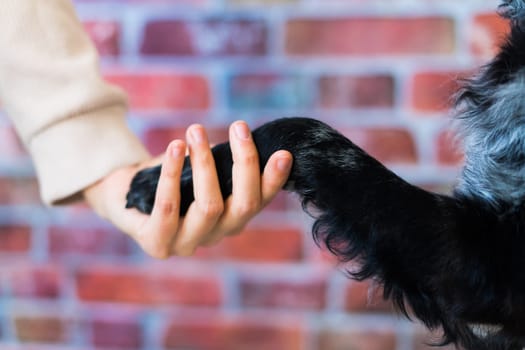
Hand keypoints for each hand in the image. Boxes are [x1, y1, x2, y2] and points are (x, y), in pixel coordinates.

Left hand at [83, 121, 292, 257]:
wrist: (122, 194)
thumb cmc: (170, 178)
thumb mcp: (202, 170)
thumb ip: (225, 163)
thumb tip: (246, 136)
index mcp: (230, 221)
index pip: (260, 202)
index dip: (273, 180)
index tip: (283, 153)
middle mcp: (214, 236)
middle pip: (242, 206)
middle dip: (244, 163)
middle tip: (238, 126)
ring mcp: (185, 244)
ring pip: (210, 206)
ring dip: (205, 163)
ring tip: (196, 130)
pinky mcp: (156, 242)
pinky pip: (169, 207)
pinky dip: (173, 172)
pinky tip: (176, 147)